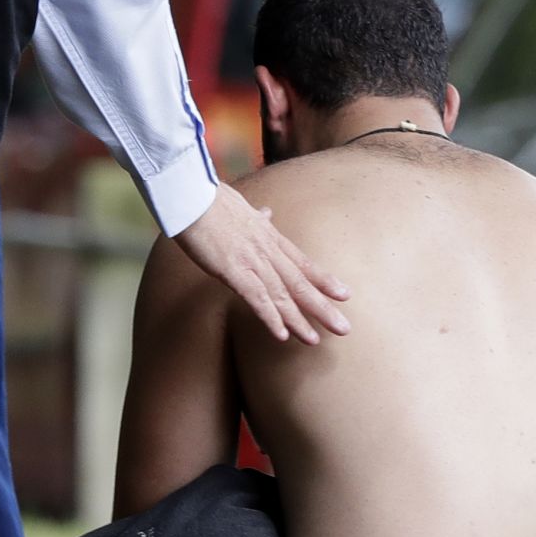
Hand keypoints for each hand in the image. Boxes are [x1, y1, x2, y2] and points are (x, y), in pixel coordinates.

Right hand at [172, 184, 350, 343]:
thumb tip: (266, 212)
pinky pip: (256, 298)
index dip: (324, 280)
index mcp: (269, 235)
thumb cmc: (211, 200)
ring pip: (282, 295)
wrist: (192, 196)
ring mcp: (252, 260)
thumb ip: (256, 216)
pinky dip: (270, 317)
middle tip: (343, 328)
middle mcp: (267, 250)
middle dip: (322, 307)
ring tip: (314, 340)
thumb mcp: (241, 206)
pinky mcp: (233, 270)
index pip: (303, 262)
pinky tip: (281, 335)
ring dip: (299, 319)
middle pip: (300, 283)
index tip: (344, 294)